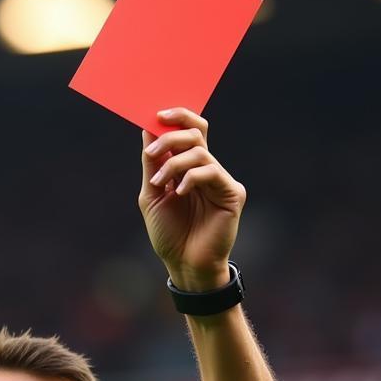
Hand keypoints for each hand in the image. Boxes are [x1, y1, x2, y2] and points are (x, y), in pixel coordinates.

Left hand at [139, 108, 245, 291]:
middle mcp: (206, 169)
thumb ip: (152, 164)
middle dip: (170, 136)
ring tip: (159, 183)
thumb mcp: (151, 196)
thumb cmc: (169, 235)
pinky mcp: (232, 193)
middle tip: (151, 152)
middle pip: (196, 132)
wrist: (184, 265)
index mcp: (188, 167)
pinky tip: (178, 193)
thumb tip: (147, 129)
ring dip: (174, 163)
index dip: (175, 117)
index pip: (188, 130)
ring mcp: (220, 180)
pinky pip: (211, 171)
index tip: (155, 115)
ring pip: (200, 151)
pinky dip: (190, 178)